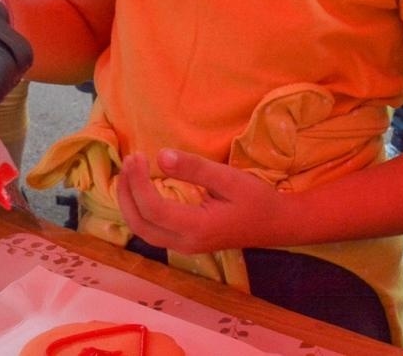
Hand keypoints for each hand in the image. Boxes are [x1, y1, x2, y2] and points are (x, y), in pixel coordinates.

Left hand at [116, 148, 284, 254]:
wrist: (276, 225)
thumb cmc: (256, 199)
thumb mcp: (229, 178)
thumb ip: (195, 169)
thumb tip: (161, 156)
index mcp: (196, 227)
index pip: (153, 208)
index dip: (138, 182)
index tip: (138, 156)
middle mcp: (184, 242)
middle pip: (139, 224)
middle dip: (126, 193)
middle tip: (128, 161)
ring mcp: (184, 247)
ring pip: (142, 231)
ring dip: (129, 203)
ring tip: (129, 173)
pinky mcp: (185, 243)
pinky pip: (151, 231)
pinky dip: (139, 210)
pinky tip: (141, 190)